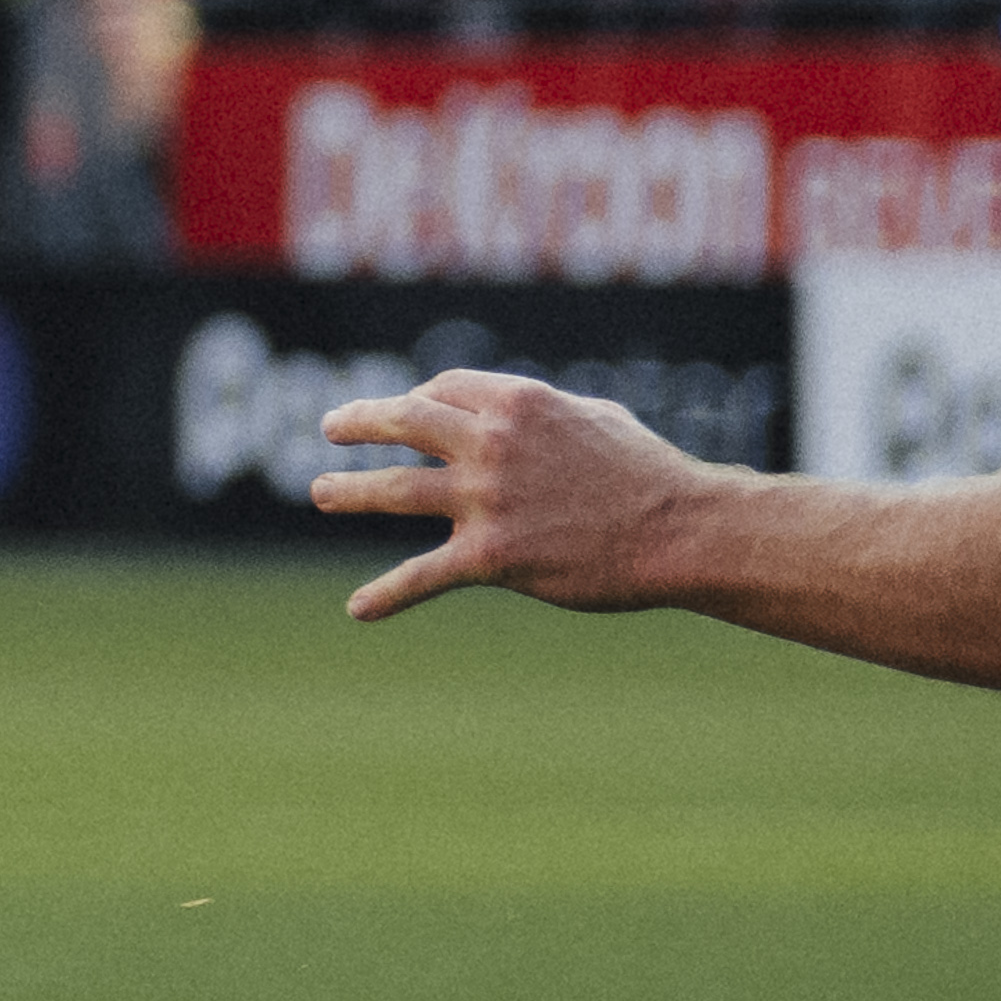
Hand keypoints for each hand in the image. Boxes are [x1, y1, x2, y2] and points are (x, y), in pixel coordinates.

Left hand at [312, 368, 711, 623]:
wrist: (679, 530)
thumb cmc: (648, 474)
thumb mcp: (595, 419)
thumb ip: (547, 414)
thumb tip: (520, 415)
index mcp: (517, 405)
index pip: (442, 391)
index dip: (418, 399)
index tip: (403, 412)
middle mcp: (492, 444)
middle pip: (405, 423)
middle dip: (361, 423)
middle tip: (330, 428)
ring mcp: (486, 499)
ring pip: (395, 490)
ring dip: (349, 492)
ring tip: (321, 493)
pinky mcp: (491, 556)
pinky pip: (423, 575)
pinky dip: (386, 594)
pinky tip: (358, 609)